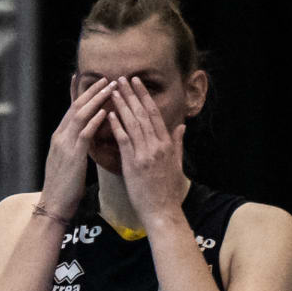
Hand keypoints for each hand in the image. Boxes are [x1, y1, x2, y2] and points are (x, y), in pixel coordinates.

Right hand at [37, 76, 112, 218]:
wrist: (53, 204)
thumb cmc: (63, 187)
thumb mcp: (68, 162)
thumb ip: (74, 146)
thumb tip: (84, 138)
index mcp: (59, 137)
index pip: (71, 109)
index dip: (80, 93)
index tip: (89, 79)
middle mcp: (60, 136)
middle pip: (76, 107)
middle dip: (91, 91)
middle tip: (107, 79)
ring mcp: (65, 145)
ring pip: (80, 115)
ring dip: (96, 100)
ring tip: (110, 88)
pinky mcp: (73, 156)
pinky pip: (84, 134)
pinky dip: (94, 121)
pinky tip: (105, 112)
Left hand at [102, 77, 189, 231]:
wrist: (162, 211)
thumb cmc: (167, 191)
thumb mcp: (176, 164)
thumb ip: (178, 143)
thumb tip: (181, 127)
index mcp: (167, 144)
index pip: (154, 114)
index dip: (144, 96)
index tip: (136, 83)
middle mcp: (157, 145)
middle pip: (142, 114)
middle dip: (131, 94)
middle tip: (122, 78)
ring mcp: (145, 154)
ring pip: (132, 123)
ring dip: (122, 105)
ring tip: (113, 90)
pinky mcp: (134, 164)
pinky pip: (124, 140)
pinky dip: (117, 126)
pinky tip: (109, 114)